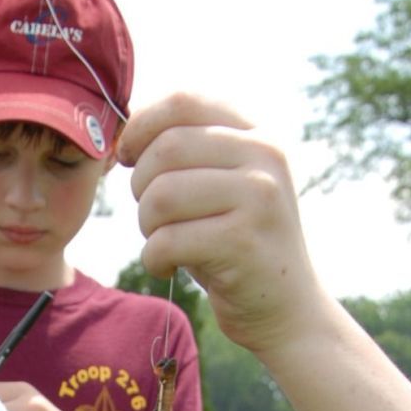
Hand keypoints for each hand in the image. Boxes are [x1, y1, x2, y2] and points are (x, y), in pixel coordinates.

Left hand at [117, 93, 322, 357]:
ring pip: (161, 195)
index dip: (142, 125)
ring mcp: (258, 197)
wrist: (286, 309)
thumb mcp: (222, 187)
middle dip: (140, 185)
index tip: (129, 156)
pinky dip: (154, 259)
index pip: (184, 101)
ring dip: (146, 226)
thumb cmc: (236, 246)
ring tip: (162, 242)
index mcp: (257, 135)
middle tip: (152, 217)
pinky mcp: (243, 242)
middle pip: (166, 148)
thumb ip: (188, 153)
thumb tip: (124, 130)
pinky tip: (168, 268)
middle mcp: (264, 157)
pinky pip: (166, 241)